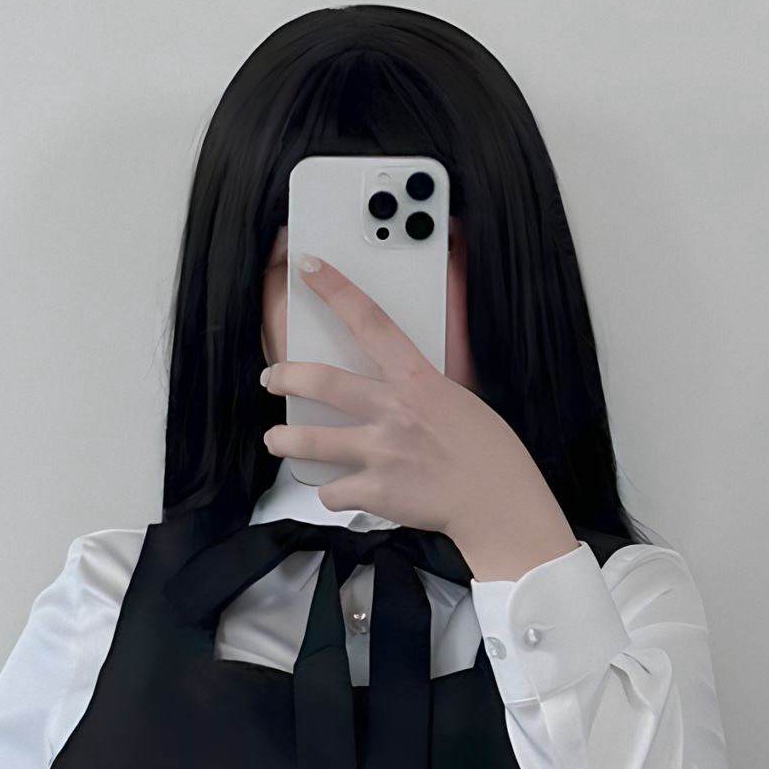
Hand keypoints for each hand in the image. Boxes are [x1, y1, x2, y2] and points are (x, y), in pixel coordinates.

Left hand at [259, 255, 575, 581]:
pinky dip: (332, 492)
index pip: (370, 321)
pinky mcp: (374, 492)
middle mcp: (393, 411)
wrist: (496, 500)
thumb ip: (418, 380)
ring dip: (283, 440)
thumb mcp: (457, 395)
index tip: (310, 268)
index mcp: (417, 379)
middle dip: (285, 376)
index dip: (336, 289)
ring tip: (277, 438)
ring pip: (309, 441)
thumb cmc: (483, 448)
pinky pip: (331, 491)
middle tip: (272, 378)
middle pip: (321, 382)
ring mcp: (380, 452)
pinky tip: (341, 488)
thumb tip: (396, 362)